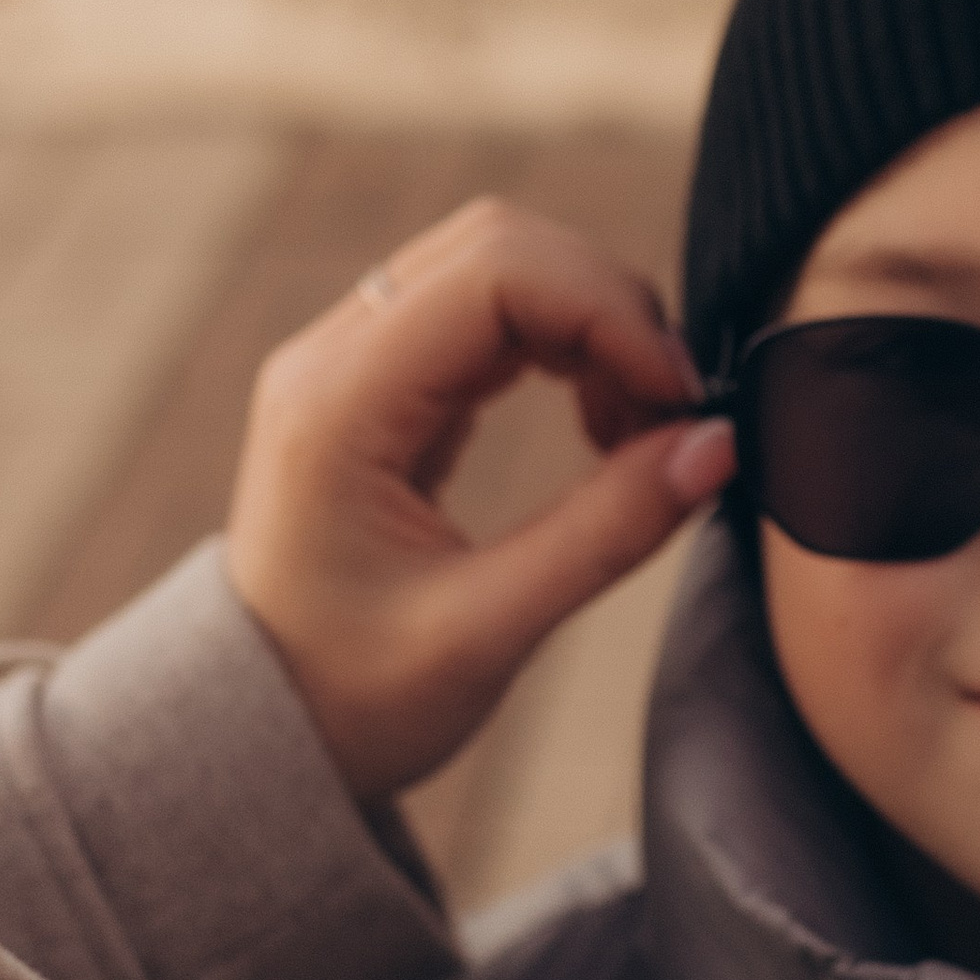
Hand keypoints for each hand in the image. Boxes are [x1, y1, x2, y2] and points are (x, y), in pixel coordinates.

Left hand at [226, 197, 735, 803]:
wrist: (262, 733)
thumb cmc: (351, 701)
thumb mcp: (486, 635)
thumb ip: (606, 532)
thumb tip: (718, 446)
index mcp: (338, 405)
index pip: (495, 271)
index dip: (609, 311)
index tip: (680, 398)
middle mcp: (335, 358)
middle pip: (502, 245)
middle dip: (610, 308)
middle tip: (673, 414)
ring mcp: (356, 363)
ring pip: (503, 267)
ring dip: (595, 325)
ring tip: (641, 431)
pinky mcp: (386, 384)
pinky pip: (492, 315)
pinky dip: (568, 348)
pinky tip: (603, 427)